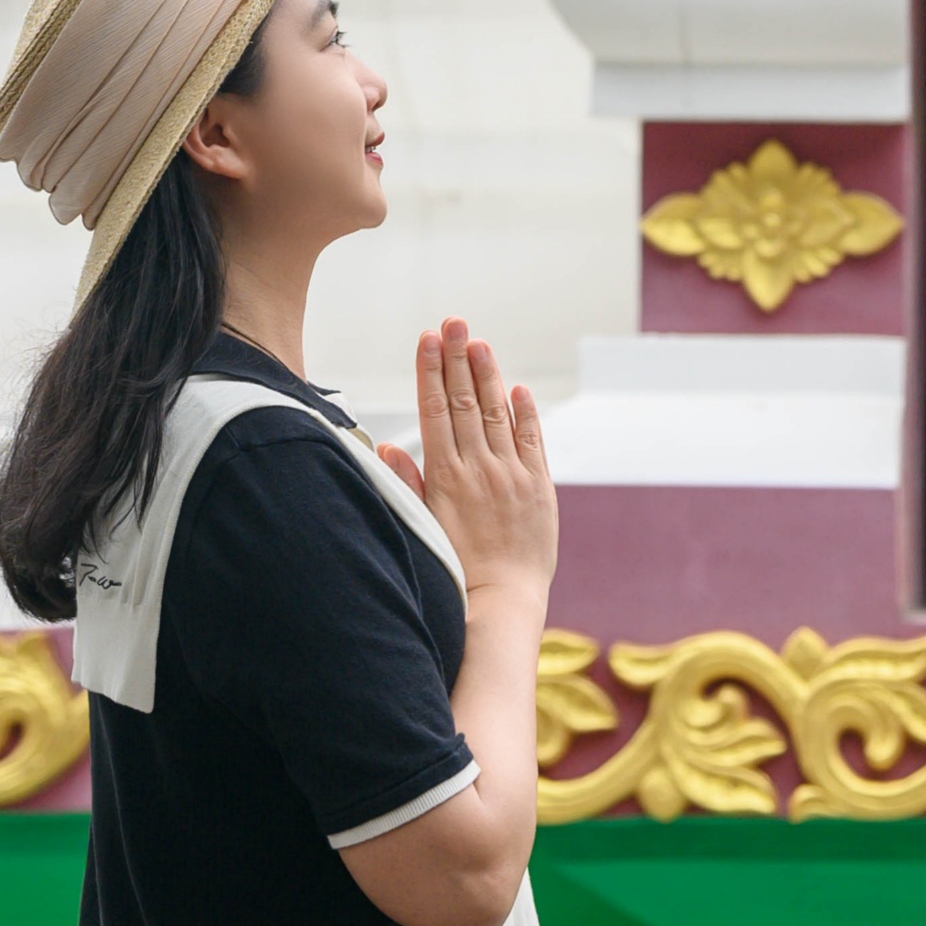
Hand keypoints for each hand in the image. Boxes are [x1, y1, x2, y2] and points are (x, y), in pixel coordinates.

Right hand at [379, 318, 556, 608]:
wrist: (500, 603)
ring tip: (478, 342)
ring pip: (498, 413)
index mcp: (445, 476)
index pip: (435, 410)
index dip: (430, 371)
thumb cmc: (454, 571)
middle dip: (457, 358)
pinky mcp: (539, 487)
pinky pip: (532, 440)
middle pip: (466, 401)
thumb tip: (386, 445)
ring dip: (488, 374)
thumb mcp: (421, 526)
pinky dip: (525, 412)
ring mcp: (511, 475)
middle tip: (453, 322)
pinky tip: (518, 388)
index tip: (427, 338)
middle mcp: (479, 468)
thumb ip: (406, 483)